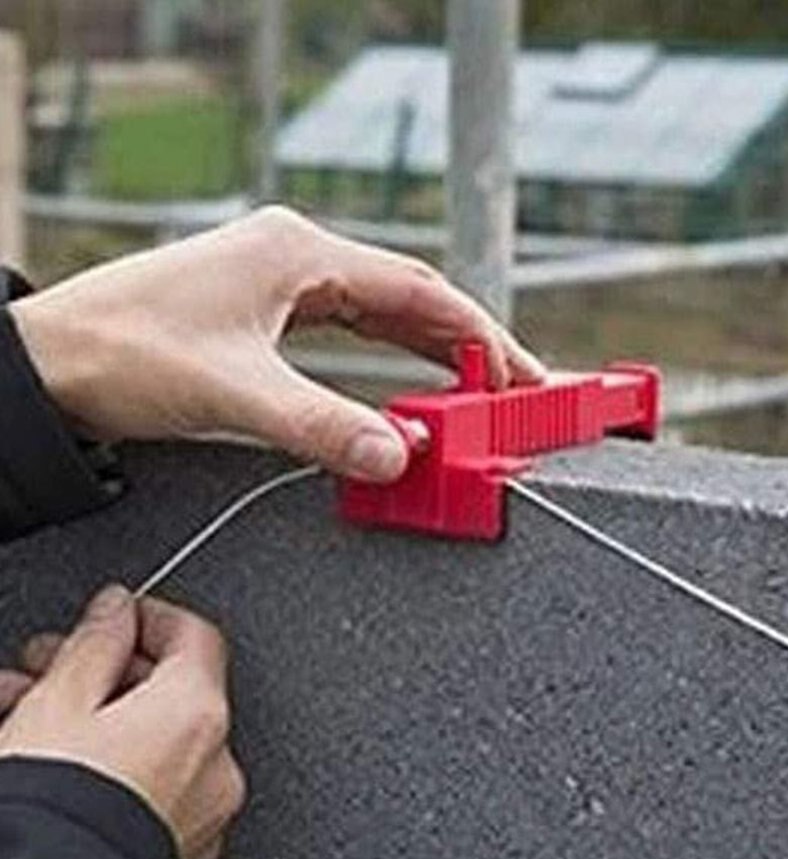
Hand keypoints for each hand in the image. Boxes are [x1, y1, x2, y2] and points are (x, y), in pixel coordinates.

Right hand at [0, 585, 244, 858]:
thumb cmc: (54, 815)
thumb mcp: (58, 703)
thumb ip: (96, 643)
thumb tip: (116, 610)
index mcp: (199, 715)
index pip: (195, 637)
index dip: (149, 618)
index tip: (110, 616)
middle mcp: (216, 763)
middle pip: (172, 690)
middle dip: (105, 672)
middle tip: (48, 666)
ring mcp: (202, 813)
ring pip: (154, 741)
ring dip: (98, 719)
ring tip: (28, 716)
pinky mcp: (178, 851)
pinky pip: (153, 786)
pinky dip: (114, 765)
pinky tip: (58, 765)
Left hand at [10, 206, 545, 482]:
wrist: (46, 361)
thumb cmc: (121, 354)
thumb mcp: (232, 393)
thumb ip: (322, 425)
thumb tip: (399, 456)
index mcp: (298, 251)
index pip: (419, 291)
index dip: (479, 335)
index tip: (520, 377)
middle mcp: (296, 255)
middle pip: (411, 296)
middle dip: (468, 344)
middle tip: (517, 390)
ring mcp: (282, 278)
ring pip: (383, 312)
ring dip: (432, 350)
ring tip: (479, 390)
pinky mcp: (266, 307)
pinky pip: (351, 327)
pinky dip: (391, 356)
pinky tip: (411, 381)